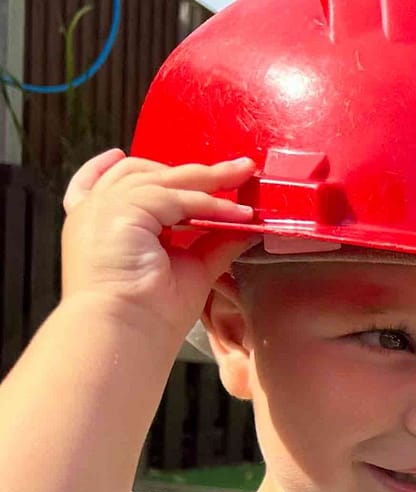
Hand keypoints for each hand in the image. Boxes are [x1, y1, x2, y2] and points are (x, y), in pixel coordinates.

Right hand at [60, 150, 255, 338]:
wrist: (126, 331)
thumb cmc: (151, 312)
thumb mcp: (188, 266)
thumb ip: (212, 241)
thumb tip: (244, 226)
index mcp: (97, 223)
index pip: (109, 180)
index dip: (133, 167)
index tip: (162, 160)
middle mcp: (94, 210)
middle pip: (144, 173)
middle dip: (194, 170)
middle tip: (238, 167)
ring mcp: (103, 206)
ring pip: (163, 180)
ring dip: (210, 180)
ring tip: (246, 178)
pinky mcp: (121, 210)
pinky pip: (176, 198)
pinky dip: (211, 204)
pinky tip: (239, 214)